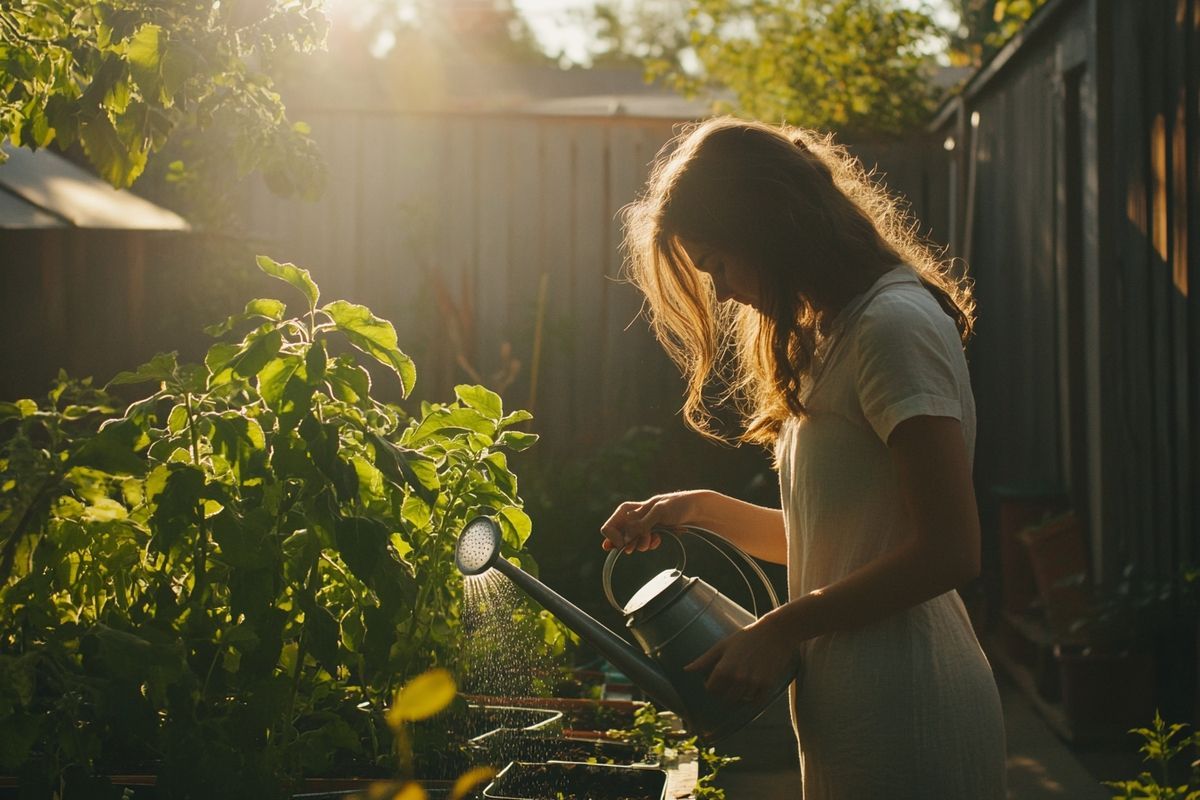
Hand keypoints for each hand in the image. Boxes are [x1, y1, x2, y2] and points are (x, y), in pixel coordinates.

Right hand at [600, 491, 707, 553]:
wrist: (696, 510)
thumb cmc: (677, 505)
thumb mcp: (658, 512)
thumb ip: (641, 525)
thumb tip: (625, 540)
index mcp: (629, 509)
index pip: (609, 527)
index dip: (613, 538)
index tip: (623, 545)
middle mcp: (632, 518)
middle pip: (619, 538)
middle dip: (630, 544)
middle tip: (639, 545)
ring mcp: (642, 526)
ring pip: (632, 543)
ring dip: (643, 545)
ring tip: (655, 539)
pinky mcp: (652, 533)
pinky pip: (644, 544)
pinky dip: (651, 544)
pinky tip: (659, 539)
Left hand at [684, 612, 801, 707]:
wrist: (775, 633)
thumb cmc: (746, 637)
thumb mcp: (723, 645)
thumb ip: (704, 660)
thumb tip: (686, 670)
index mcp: (723, 668)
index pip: (711, 690)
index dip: (711, 686)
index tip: (715, 681)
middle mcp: (737, 678)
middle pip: (725, 698)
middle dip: (724, 693)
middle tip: (728, 684)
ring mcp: (753, 683)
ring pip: (740, 700)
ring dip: (739, 695)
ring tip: (741, 683)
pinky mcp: (767, 685)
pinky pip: (756, 702)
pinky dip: (752, 699)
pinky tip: (752, 689)